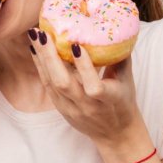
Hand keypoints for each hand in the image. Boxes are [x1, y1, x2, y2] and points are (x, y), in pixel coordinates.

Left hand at [27, 28, 141, 143]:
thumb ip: (121, 57)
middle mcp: (87, 106)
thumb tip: (117, 28)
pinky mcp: (61, 108)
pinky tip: (35, 49)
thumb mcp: (127, 81)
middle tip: (43, 34)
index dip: (84, 67)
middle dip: (51, 57)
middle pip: (63, 83)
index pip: (94, 87)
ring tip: (35, 35)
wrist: (115, 134)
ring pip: (51, 83)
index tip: (75, 46)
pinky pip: (47, 85)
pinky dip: (40, 66)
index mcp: (109, 100)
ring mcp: (71, 108)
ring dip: (42, 58)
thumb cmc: (123, 102)